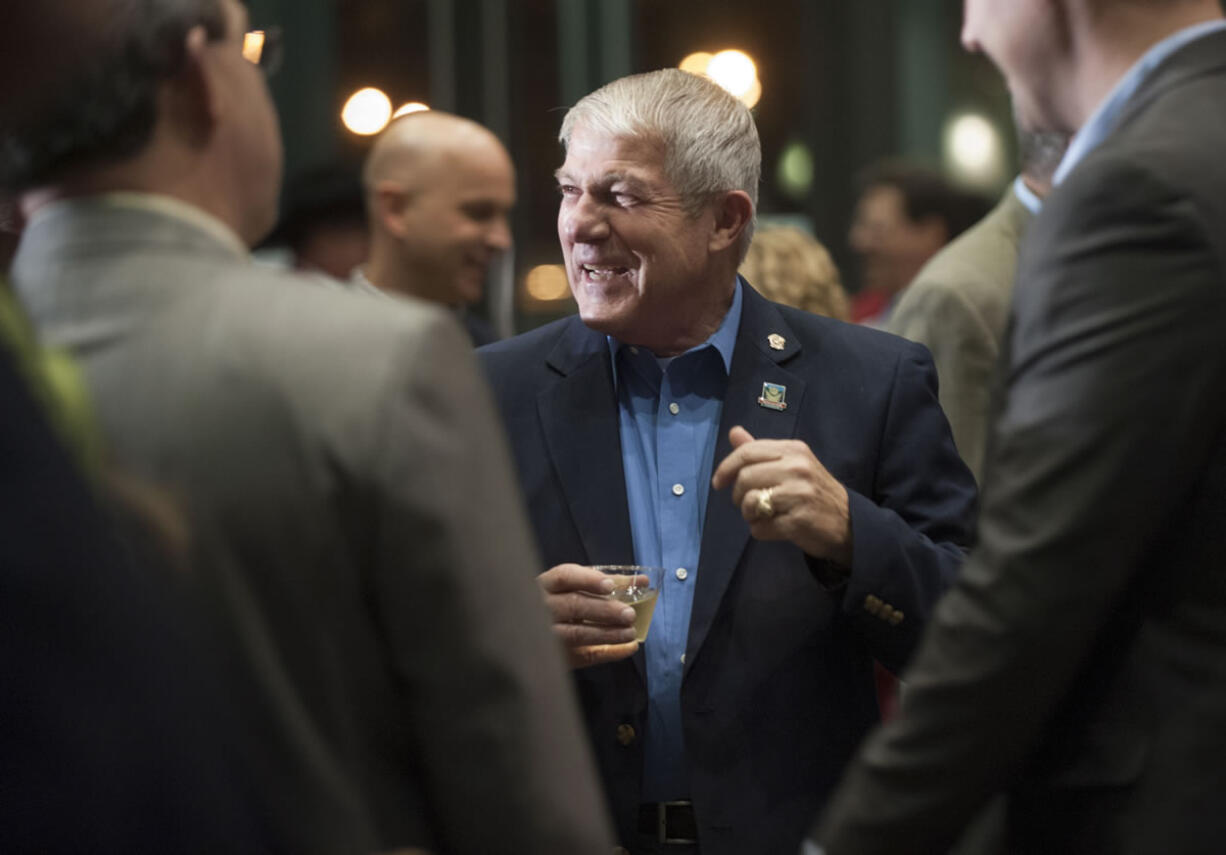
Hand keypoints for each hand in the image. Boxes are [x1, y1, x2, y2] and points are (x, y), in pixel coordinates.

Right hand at [538, 563, 638, 667]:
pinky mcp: (557, 656)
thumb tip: (641, 581)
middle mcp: (542, 608)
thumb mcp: (572, 586)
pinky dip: (609, 653)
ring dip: (608, 633)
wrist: (531, 636)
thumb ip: (603, 581)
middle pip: (573, 606)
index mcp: (545, 585)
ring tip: (630, 632)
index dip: (588, 580)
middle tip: (629, 614)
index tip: (610, 586)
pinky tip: (628, 648)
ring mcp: (547, 634)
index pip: (564, 577)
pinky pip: (583, 656)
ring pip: (577, 634)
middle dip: (604, 610)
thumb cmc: (558, 603)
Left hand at [711, 426, 852, 565]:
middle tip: (747, 504)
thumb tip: (734, 432)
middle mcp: (797, 468)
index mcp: (794, 450)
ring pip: (750, 502)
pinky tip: (774, 528)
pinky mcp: (799, 521)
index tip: (718, 483)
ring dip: (749, 515)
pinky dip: (761, 531)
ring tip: (762, 515)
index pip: (747, 452)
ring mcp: (799, 494)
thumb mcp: (792, 464)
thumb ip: (761, 451)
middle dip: (738, 495)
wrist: (849, 523)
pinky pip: (761, 527)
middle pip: (745, 478)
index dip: (725, 468)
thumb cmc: (813, 492)